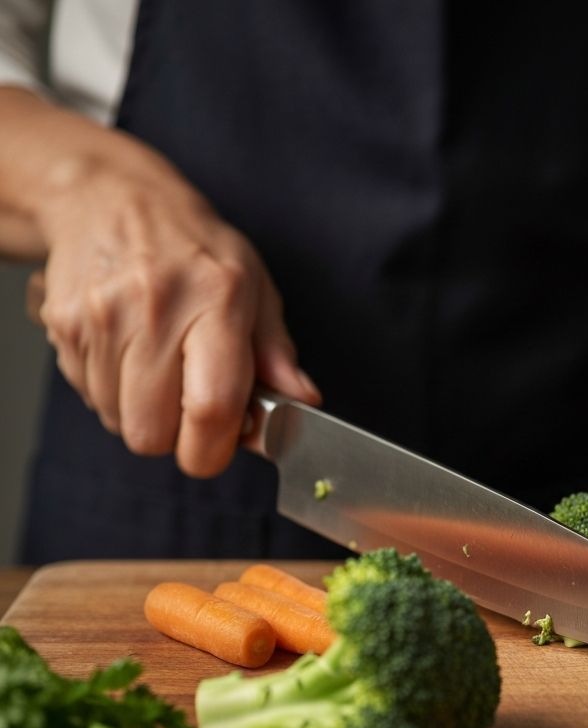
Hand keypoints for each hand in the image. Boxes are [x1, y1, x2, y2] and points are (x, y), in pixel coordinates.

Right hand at [26, 162, 318, 476]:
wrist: (109, 198)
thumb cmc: (193, 249)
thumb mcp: (254, 288)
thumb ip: (277, 352)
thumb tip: (302, 399)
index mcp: (216, 300)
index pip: (211, 406)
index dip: (215, 449)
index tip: (221, 448)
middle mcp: (154, 310)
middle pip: (153, 433)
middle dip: (177, 437)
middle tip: (191, 405)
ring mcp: (101, 319)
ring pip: (120, 423)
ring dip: (143, 414)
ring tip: (159, 370)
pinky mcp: (64, 327)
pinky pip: (91, 398)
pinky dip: (114, 393)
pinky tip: (130, 356)